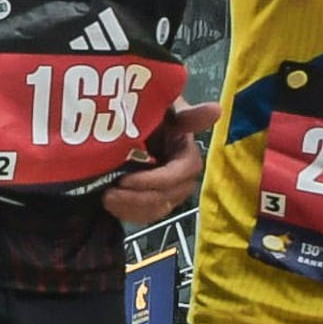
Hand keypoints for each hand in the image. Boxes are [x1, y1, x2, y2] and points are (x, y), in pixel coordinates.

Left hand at [104, 100, 216, 226]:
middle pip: (170, 196)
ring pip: (157, 209)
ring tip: (106, 199)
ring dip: (131, 208)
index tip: (127, 180)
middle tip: (110, 193)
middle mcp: (181, 176)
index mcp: (186, 154)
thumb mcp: (165, 108)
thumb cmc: (149, 111)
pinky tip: (109, 204)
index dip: (157, 180)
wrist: (124, 123)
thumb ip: (187, 114)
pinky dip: (128, 213)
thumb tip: (216, 110)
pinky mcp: (151, 200)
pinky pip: (145, 215)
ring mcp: (166, 191)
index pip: (182, 173)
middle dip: (140, 198)